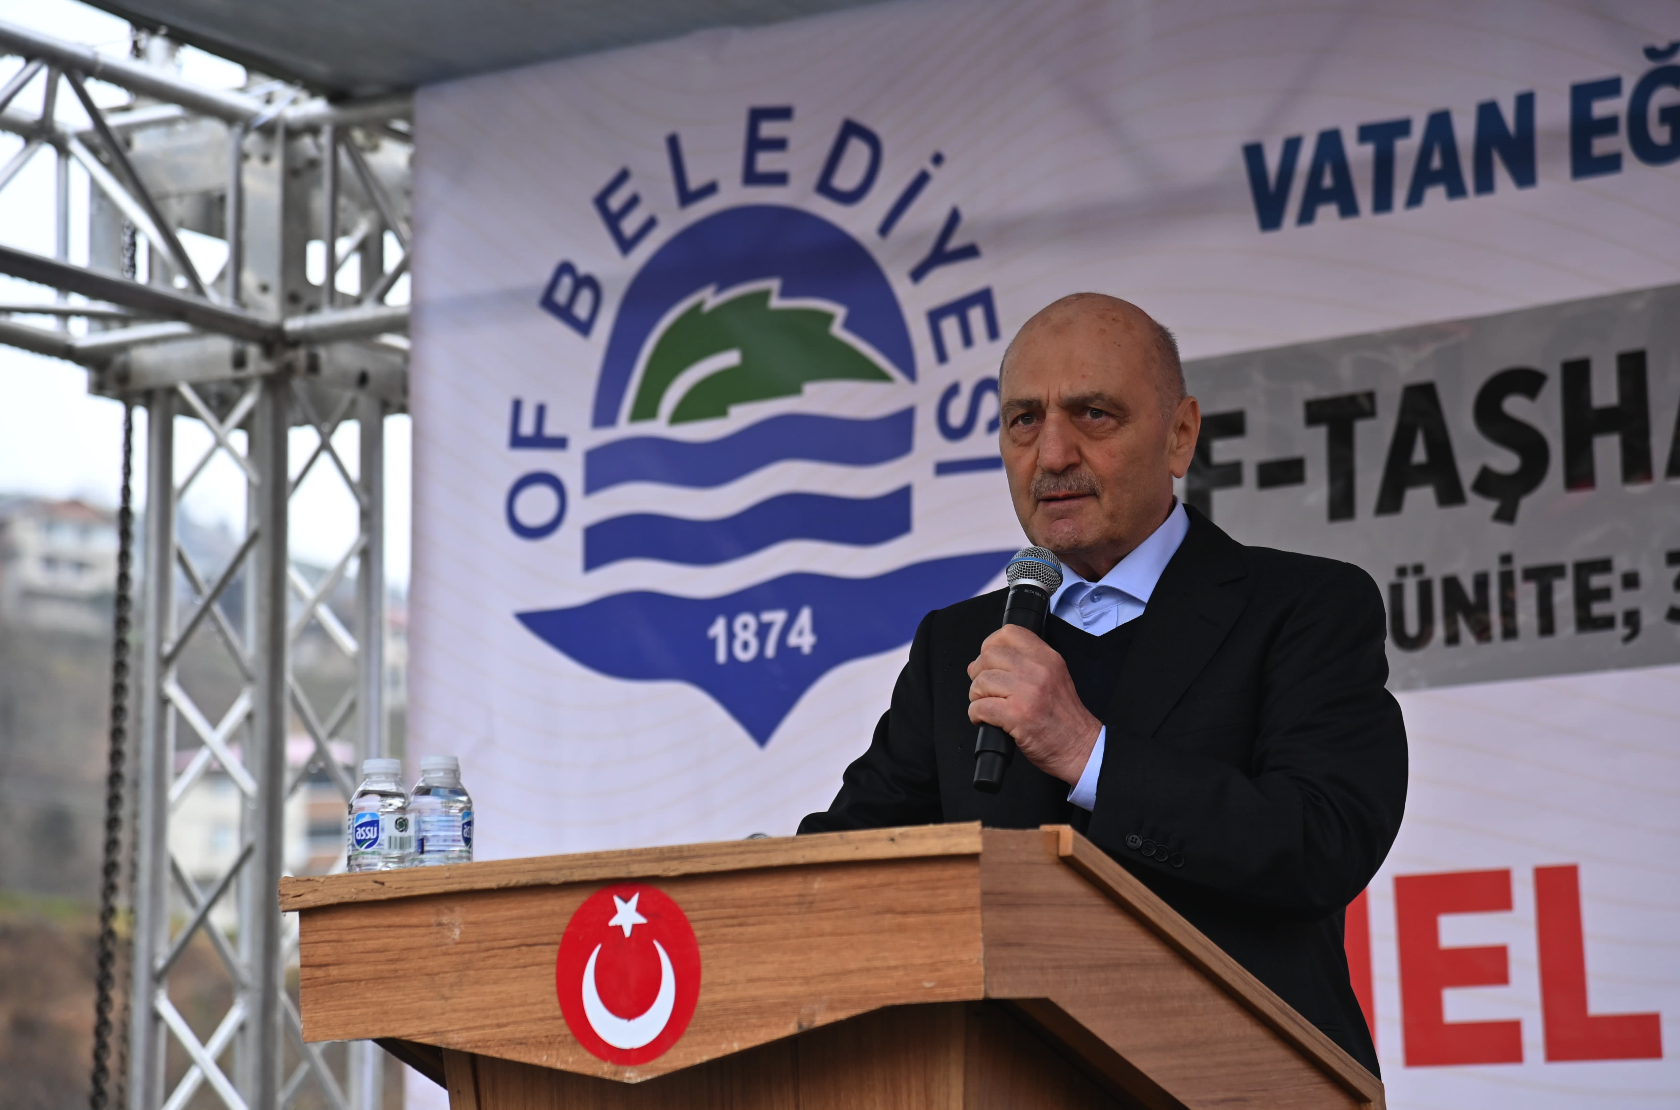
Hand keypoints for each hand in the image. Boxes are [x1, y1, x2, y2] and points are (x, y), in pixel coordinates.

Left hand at [967, 625, 1101, 785]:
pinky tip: (986, 720)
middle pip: (989, 656)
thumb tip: (977, 664)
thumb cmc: (1064, 719)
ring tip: (988, 706)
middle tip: (985, 689)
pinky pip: (980, 706)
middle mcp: (1039, 670)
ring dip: (977, 696)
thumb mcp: (1052, 679)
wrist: (1080, 747)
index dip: (991, 645)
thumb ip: (1020, 666)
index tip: (989, 662)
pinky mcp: (1017, 715)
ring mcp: (1027, 691)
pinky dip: (976, 715)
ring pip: (981, 681)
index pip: (1009, 633)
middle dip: (979, 673)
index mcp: (1048, 658)